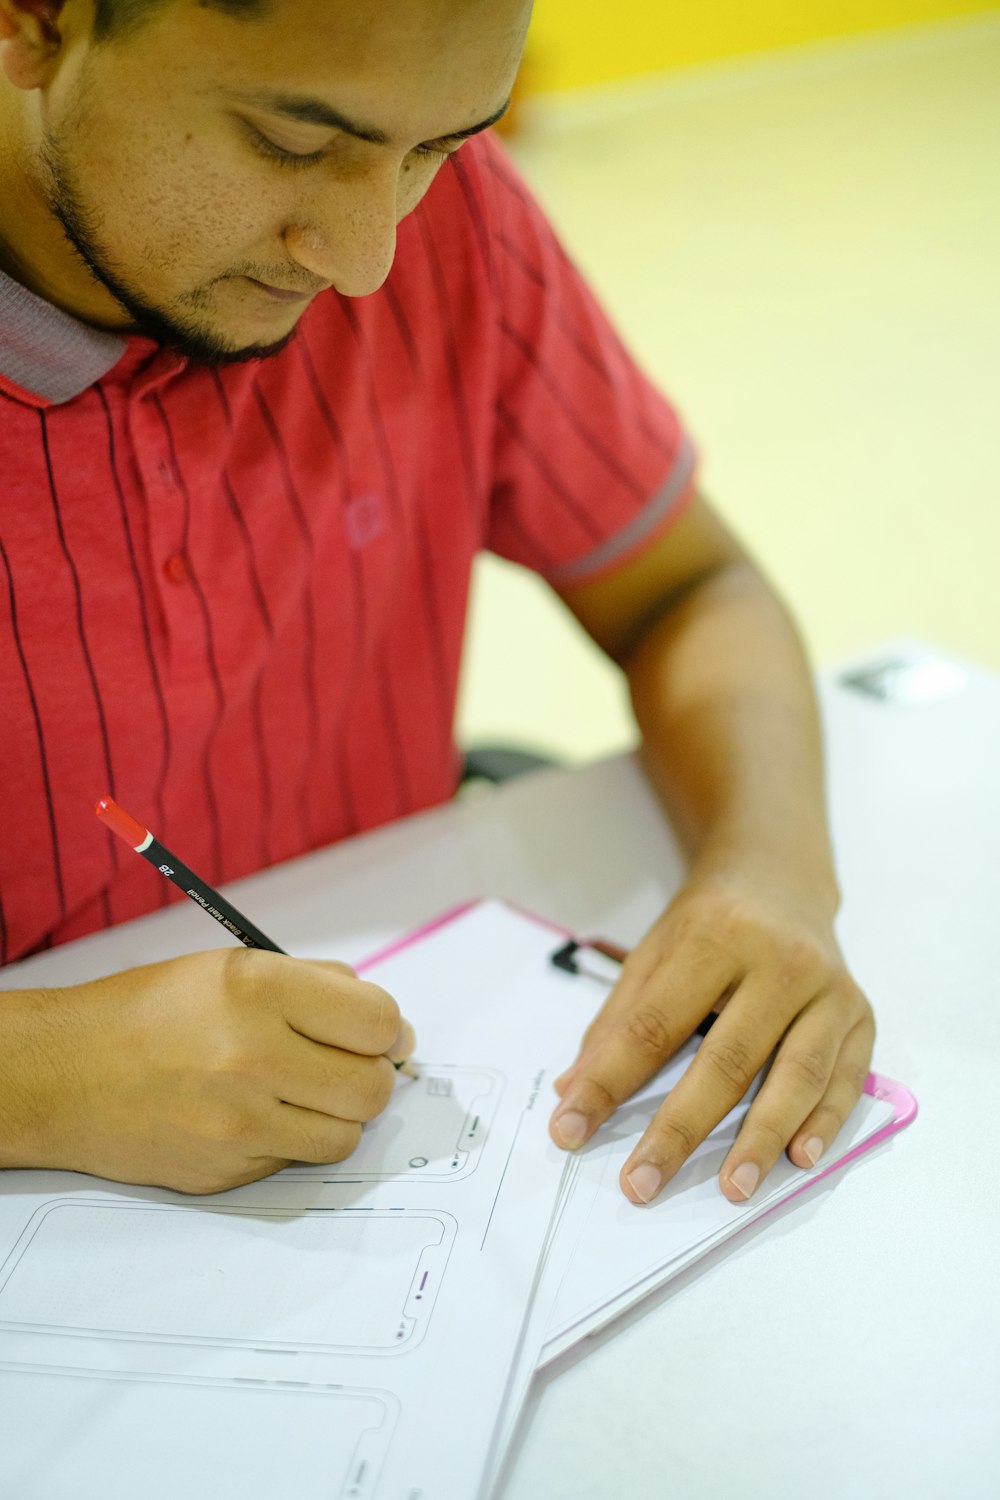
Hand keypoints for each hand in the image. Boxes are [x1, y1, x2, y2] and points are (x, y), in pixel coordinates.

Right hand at [0, 948, 414, 1193]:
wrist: (65, 1073)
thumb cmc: (153, 1011)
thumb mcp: (235, 968)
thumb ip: (319, 987)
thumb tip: (394, 1030)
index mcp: (259, 991)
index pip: (376, 1021)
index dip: (388, 1029)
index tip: (380, 1034)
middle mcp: (251, 1057)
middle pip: (371, 1088)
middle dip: (371, 1077)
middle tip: (344, 1065)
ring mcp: (238, 1123)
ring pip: (344, 1136)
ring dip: (335, 1114)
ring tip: (299, 1090)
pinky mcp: (225, 1172)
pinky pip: (295, 1161)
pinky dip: (290, 1139)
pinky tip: (254, 1113)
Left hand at [548, 870, 874, 1204]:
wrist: (781, 876)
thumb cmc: (710, 922)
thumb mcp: (654, 952)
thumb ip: (617, 1022)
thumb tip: (573, 1093)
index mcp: (714, 937)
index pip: (654, 1025)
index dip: (610, 1082)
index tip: (571, 1130)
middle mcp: (779, 961)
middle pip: (726, 1059)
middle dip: (680, 1129)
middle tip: (642, 1184)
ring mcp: (828, 989)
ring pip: (796, 1074)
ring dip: (761, 1139)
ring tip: (730, 1188)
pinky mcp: (860, 1014)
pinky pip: (844, 1078)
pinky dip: (824, 1123)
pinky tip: (798, 1159)